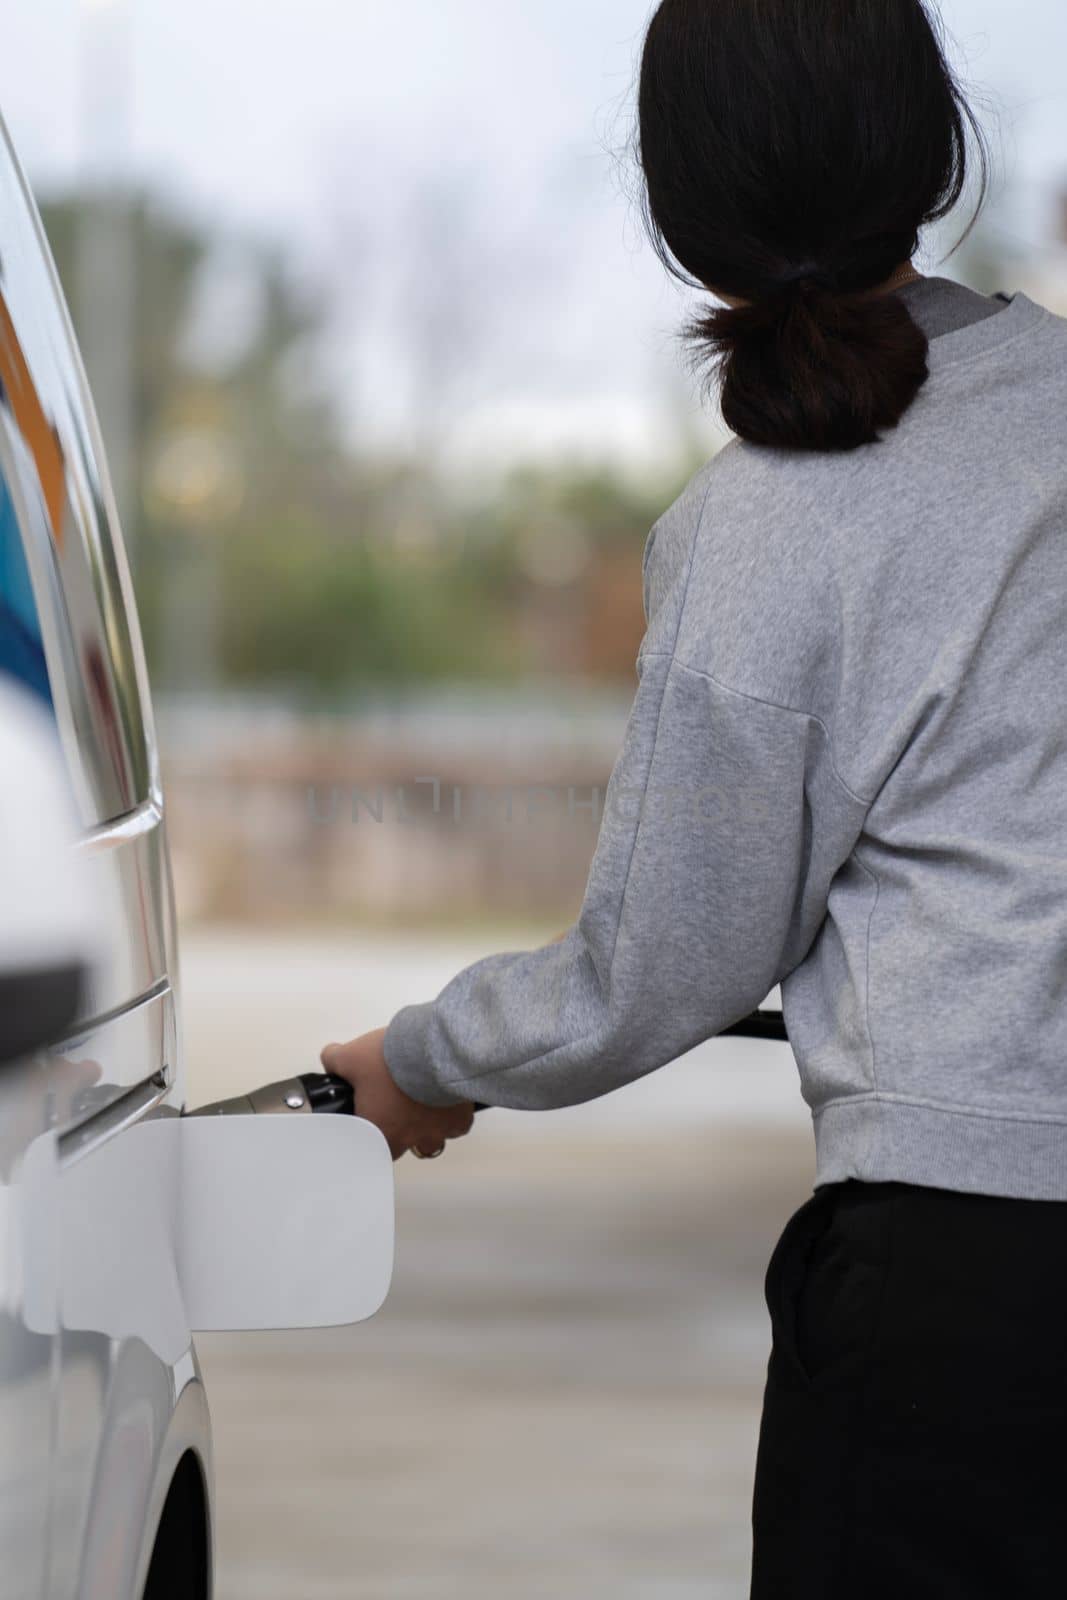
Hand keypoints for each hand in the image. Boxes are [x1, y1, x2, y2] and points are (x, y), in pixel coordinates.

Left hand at [320, 1029, 474, 1161]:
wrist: (434, 1050)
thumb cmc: (392, 1060)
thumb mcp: (352, 1055)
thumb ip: (335, 1060)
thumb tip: (330, 1058)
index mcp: (379, 1131)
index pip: (368, 1147)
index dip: (368, 1132)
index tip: (369, 1116)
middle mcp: (409, 1139)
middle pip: (400, 1147)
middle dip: (396, 1131)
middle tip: (393, 1104)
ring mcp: (437, 1132)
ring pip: (431, 1143)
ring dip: (425, 1128)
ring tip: (421, 1104)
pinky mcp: (460, 1120)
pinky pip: (456, 1127)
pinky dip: (452, 1118)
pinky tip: (445, 1101)